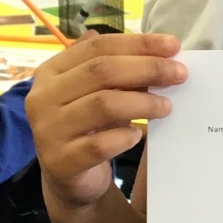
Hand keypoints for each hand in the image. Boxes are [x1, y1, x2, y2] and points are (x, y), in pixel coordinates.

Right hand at [26, 32, 186, 214]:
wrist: (68, 178)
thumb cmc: (87, 126)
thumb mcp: (99, 93)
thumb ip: (119, 70)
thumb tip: (162, 49)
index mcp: (52, 71)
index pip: (98, 47)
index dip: (138, 44)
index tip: (174, 46)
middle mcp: (43, 97)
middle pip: (101, 71)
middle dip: (147, 68)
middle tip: (179, 74)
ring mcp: (48, 130)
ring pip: (102, 105)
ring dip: (142, 102)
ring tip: (167, 106)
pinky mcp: (60, 161)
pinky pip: (98, 145)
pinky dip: (124, 137)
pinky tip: (137, 136)